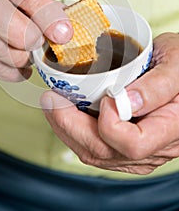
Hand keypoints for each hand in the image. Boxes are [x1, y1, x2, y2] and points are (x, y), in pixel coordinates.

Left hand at [41, 32, 178, 174]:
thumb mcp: (176, 63)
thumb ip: (157, 85)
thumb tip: (125, 102)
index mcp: (170, 128)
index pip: (133, 144)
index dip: (110, 123)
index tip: (104, 96)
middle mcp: (155, 148)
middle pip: (104, 152)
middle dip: (69, 126)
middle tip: (51, 99)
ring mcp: (140, 151)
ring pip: (96, 154)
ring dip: (67, 130)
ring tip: (53, 105)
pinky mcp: (128, 147)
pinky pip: (98, 149)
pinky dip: (76, 132)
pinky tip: (68, 114)